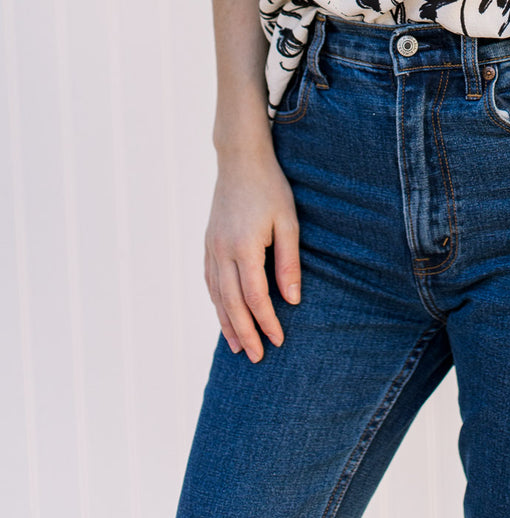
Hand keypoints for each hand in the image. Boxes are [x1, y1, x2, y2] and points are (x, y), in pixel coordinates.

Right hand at [204, 144, 300, 362]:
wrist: (240, 160)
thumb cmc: (270, 188)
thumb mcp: (288, 222)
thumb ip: (289, 261)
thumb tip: (293, 299)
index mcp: (244, 247)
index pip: (255, 297)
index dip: (266, 322)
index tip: (278, 340)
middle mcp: (222, 252)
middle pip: (231, 304)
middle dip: (246, 332)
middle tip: (257, 356)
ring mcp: (211, 248)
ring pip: (217, 296)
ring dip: (227, 323)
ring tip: (238, 347)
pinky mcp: (208, 243)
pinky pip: (210, 281)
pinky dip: (216, 303)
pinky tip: (223, 314)